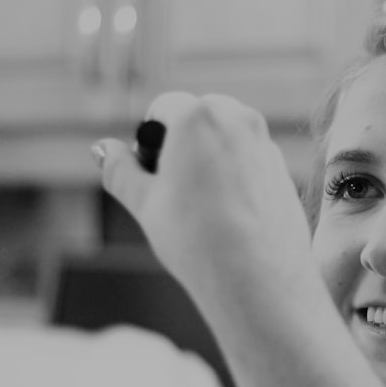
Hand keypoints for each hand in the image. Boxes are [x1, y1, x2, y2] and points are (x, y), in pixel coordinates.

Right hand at [93, 92, 313, 303]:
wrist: (259, 279)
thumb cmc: (197, 240)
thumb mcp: (145, 204)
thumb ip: (120, 170)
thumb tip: (102, 150)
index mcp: (199, 117)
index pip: (164, 107)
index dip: (151, 140)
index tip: (152, 176)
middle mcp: (239, 119)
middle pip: (200, 115)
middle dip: (183, 142)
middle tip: (176, 189)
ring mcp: (266, 143)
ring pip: (228, 137)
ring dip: (210, 157)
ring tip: (203, 206)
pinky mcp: (283, 169)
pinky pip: (250, 159)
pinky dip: (236, 175)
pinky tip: (230, 215)